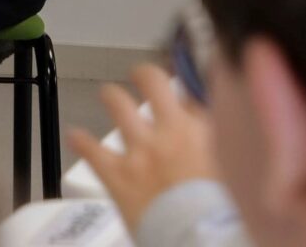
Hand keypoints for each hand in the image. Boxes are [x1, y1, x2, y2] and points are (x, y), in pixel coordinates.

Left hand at [66, 62, 219, 233]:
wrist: (200, 239)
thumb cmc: (219, 212)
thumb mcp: (230, 168)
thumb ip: (216, 143)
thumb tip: (206, 128)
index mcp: (201, 131)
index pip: (189, 91)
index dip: (183, 88)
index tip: (179, 88)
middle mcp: (168, 132)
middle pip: (152, 80)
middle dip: (144, 75)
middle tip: (142, 76)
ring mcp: (140, 150)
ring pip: (118, 103)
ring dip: (112, 96)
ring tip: (109, 94)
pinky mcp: (118, 174)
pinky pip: (92, 150)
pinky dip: (82, 141)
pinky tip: (76, 136)